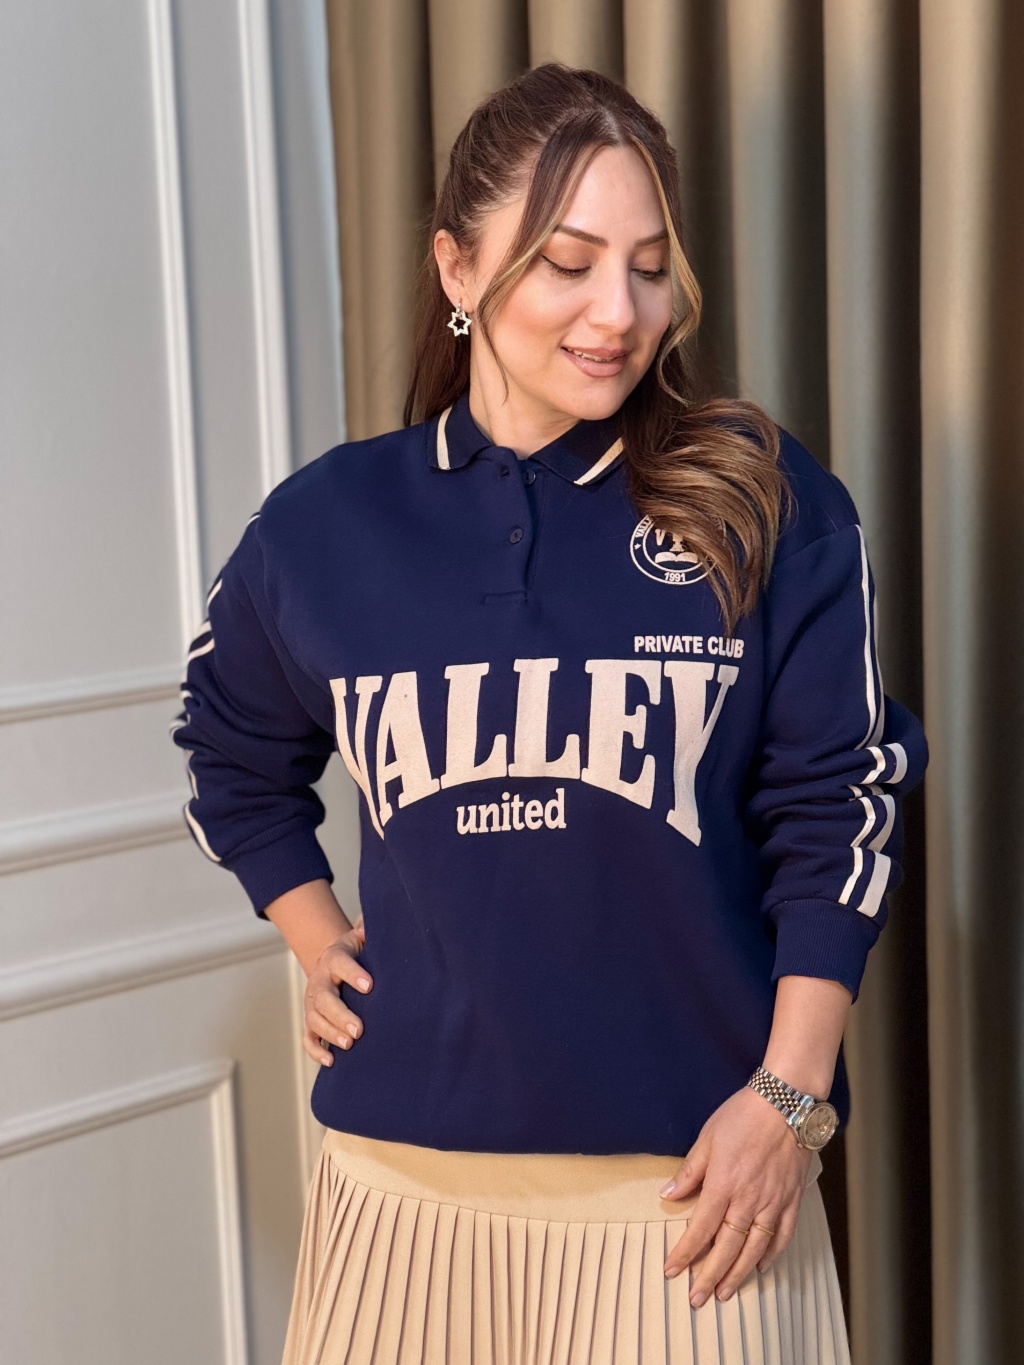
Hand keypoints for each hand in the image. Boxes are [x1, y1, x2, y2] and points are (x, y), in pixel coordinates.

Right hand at [302, 918, 370, 1065]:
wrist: (333, 962)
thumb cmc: (356, 952)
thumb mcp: (362, 937)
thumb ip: (369, 931)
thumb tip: (374, 923)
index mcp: (335, 958)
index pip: (340, 963)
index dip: (353, 974)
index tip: (370, 985)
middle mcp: (320, 981)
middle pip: (324, 998)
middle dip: (341, 1014)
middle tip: (359, 1029)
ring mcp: (312, 1003)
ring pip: (315, 1019)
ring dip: (330, 1033)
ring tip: (349, 1044)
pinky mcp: (311, 1021)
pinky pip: (308, 1038)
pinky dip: (316, 1050)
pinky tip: (331, 1061)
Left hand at [661, 1086, 812, 1306]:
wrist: (786, 1103)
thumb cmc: (743, 1115)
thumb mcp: (707, 1138)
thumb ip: (689, 1171)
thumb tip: (668, 1194)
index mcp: (723, 1184)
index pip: (700, 1228)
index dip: (685, 1253)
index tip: (672, 1270)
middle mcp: (748, 1200)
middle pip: (727, 1247)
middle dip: (709, 1276)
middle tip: (696, 1299)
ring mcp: (773, 1202)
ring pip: (754, 1249)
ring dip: (738, 1274)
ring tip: (725, 1293)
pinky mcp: (792, 1200)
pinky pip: (782, 1235)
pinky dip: (771, 1255)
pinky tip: (760, 1267)